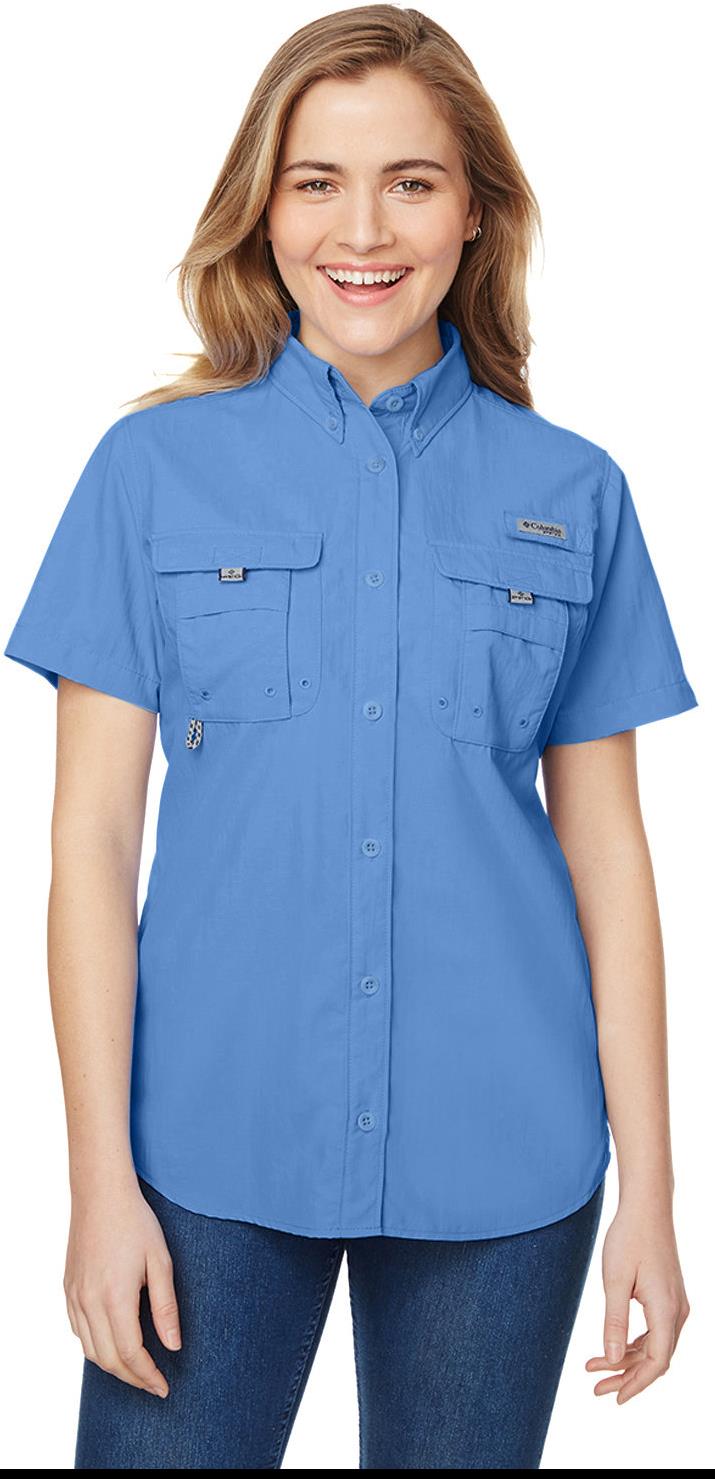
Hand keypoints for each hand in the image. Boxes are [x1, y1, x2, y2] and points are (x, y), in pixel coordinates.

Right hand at [64, 1174, 181, 1397]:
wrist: (100, 1193)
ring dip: (114, 1366)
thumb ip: (166, 1307)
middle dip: (133, 1378)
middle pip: (108, 1359)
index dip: (148, 1376)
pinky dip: (96, 1347)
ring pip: (90, 1350)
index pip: (131, 1353)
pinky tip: (113, 1343)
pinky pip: (78, 1331)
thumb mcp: (161, 1261)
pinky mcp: (68, 1289)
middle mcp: (89, 1302)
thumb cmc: (136, 1222)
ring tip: (138, 1370)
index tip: (164, 1387)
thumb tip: (173, 1346)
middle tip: (155, 1385)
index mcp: (115, 1297)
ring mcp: (75, 1296)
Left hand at [585, 1195, 689, 1402]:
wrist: (647, 1207)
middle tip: (596, 1388)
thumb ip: (614, 1321)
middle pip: (656, 1358)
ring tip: (593, 1367)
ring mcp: (675, 1304)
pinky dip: (633, 1343)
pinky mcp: (668, 1297)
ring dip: (627, 1360)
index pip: (657, 1361)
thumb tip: (610, 1359)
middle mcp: (677, 1311)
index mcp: (666, 1309)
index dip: (637, 1384)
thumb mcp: (615, 1280)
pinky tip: (611, 1347)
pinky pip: (655, 1332)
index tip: (615, 1398)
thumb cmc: (629, 1238)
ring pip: (655, 1346)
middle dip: (627, 1377)